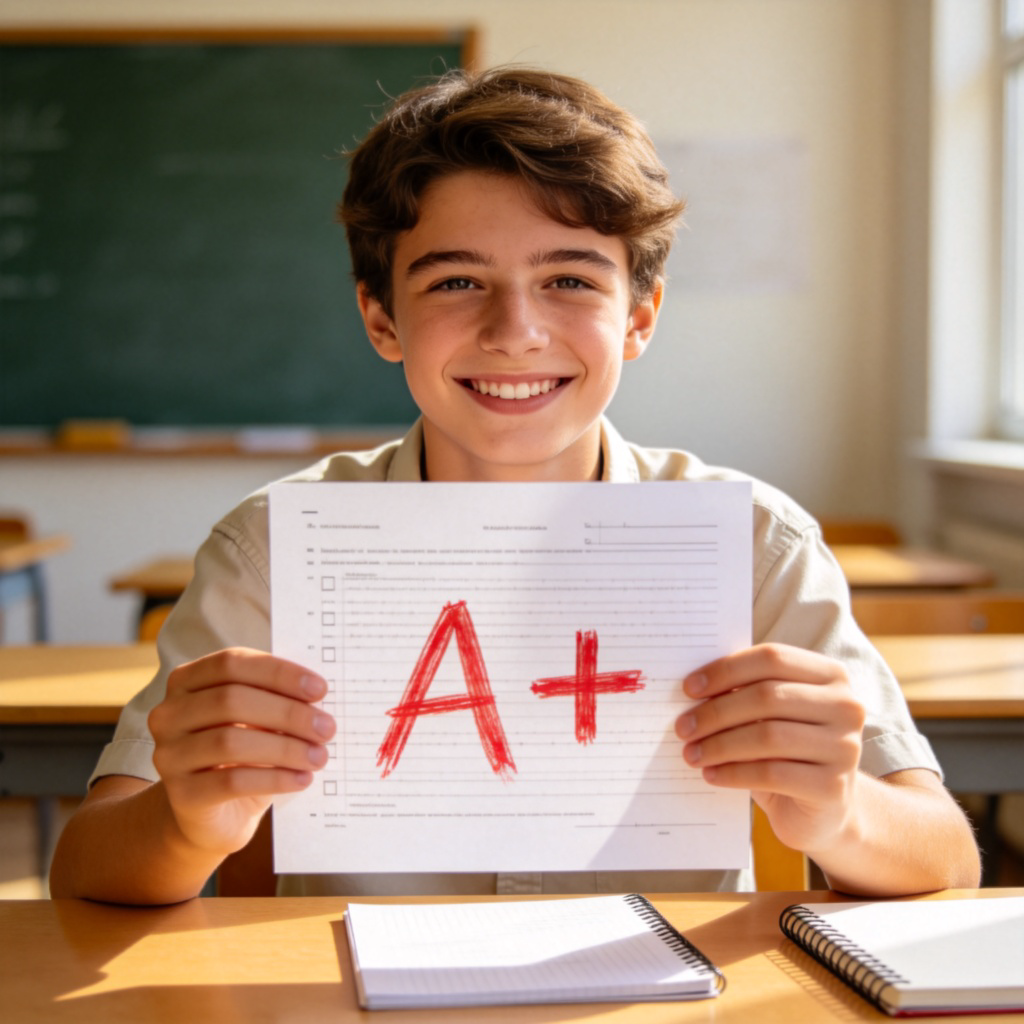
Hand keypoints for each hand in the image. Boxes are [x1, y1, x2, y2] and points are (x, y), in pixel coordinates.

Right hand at [148, 648, 334, 855]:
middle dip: (288, 713)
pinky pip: (231, 781)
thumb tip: (317, 696)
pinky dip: (274, 778)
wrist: (216, 812)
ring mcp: (169, 755)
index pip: (232, 663)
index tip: (320, 689)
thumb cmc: (244, 753)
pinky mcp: (181, 795)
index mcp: (186, 680)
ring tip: (319, 756)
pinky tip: (302, 779)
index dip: (278, 673)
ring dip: (285, 748)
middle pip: (231, 700)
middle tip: (326, 728)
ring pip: (230, 742)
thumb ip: (276, 698)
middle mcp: (168, 714)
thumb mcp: (258, 719)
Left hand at [674, 643, 864, 853]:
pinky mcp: (834, 787)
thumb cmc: (787, 752)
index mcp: (832, 674)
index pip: (773, 658)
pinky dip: (734, 773)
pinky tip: (712, 775)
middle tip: (683, 727)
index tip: (689, 688)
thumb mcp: (771, 716)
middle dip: (717, 712)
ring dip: (719, 745)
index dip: (726, 670)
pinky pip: (772, 774)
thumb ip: (746, 692)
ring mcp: (845, 747)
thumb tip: (693, 687)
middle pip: (768, 697)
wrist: (822, 811)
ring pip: (768, 736)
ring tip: (691, 753)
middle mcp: (846, 706)